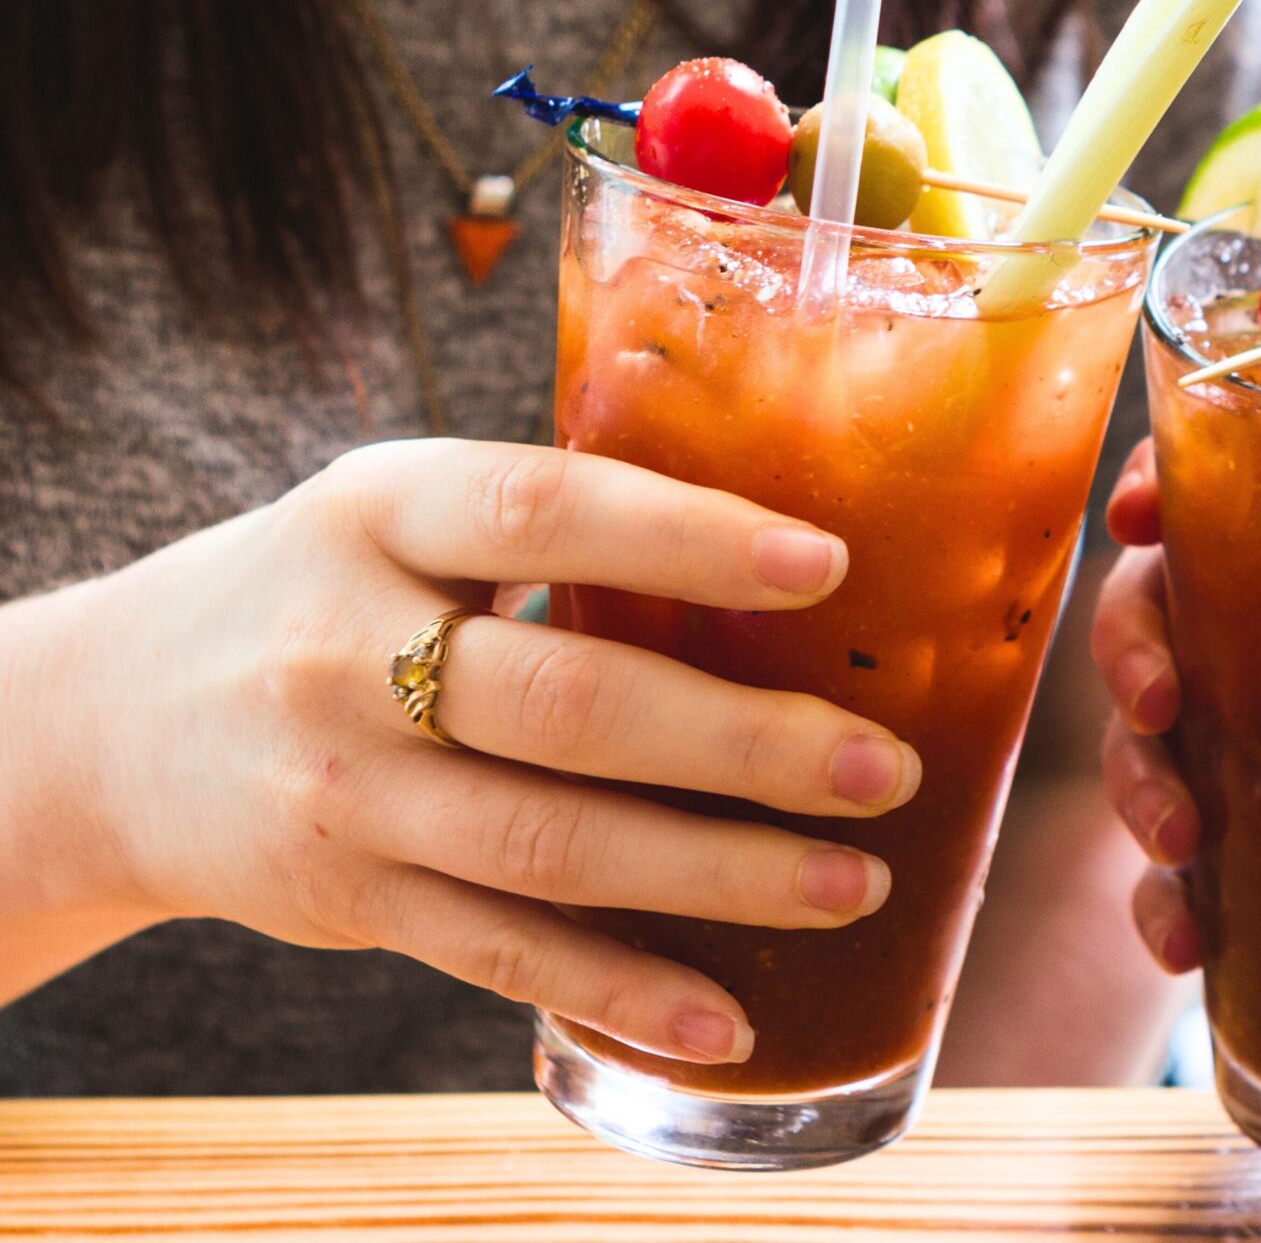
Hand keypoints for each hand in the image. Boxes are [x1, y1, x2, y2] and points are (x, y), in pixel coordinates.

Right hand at [12, 441, 921, 1064]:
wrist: (110, 726)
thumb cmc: (320, 594)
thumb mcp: (392, 514)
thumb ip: (547, 526)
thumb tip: (795, 551)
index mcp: (375, 513)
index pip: (541, 511)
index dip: (684, 539)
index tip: (824, 566)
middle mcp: (346, 651)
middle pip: (568, 704)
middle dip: (742, 745)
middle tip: (880, 768)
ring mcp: (345, 790)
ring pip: (550, 846)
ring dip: (719, 875)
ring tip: (854, 886)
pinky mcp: (351, 901)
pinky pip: (502, 954)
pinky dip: (622, 992)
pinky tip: (730, 1020)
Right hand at [1087, 441, 1260, 972]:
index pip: (1236, 465)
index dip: (1164, 476)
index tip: (1138, 513)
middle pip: (1159, 597)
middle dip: (1132, 648)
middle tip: (1160, 703)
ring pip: (1149, 734)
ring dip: (1139, 784)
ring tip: (1179, 843)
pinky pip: (1182, 865)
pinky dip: (1164, 901)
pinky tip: (1187, 941)